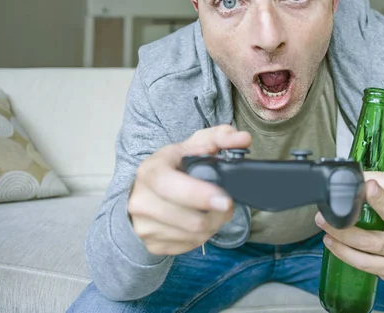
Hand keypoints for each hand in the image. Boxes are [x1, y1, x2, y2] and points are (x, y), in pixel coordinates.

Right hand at [128, 124, 250, 255]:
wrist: (144, 190)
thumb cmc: (173, 166)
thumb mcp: (192, 145)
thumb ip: (220, 137)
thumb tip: (242, 138)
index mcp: (149, 171)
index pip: (171, 187)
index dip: (200, 195)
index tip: (225, 200)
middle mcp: (141, 201)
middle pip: (190, 220)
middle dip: (218, 214)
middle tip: (226, 204)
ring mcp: (144, 226)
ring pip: (194, 236)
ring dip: (213, 226)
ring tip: (213, 211)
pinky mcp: (152, 245)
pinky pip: (189, 246)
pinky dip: (201, 236)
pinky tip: (201, 222)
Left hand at [315, 170, 383, 281]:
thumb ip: (380, 188)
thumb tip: (351, 176)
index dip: (374, 178)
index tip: (358, 177)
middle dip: (373, 202)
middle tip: (347, 197)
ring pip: (370, 242)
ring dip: (342, 233)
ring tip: (324, 223)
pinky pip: (364, 262)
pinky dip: (344, 252)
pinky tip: (332, 242)